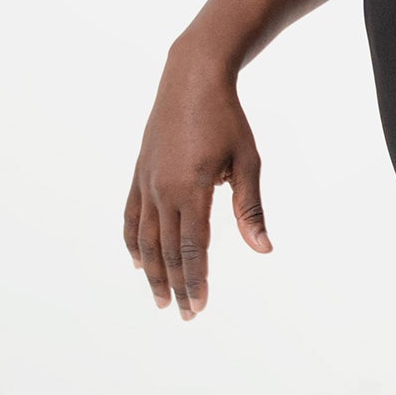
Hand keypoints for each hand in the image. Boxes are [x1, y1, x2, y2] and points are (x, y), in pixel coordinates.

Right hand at [124, 56, 271, 319]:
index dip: (196, 280)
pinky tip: (139, 261)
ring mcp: (147, 182)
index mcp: (191, 189)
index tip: (199, 307)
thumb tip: (263, 248)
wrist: (191, 80)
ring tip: (160, 298)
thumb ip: (250, 207)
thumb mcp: (248, 161)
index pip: (193, 248)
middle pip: (167, 250)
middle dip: (177, 285)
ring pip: (144, 238)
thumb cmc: (227, 120)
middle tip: (185, 315)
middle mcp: (162, 190)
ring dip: (152, 272)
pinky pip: (131, 216)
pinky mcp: (140, 173)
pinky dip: (134, 242)